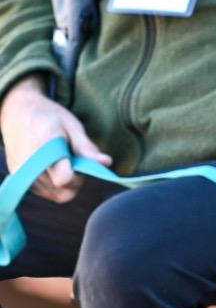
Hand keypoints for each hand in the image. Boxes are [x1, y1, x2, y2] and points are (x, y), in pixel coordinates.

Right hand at [0, 74, 110, 202]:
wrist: (17, 112)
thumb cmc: (49, 117)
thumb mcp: (72, 126)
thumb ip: (87, 148)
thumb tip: (106, 163)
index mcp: (43, 148)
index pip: (65, 179)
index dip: (79, 174)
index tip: (80, 162)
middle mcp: (29, 165)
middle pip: (64, 191)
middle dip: (76, 180)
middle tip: (73, 160)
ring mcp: (22, 174)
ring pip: (57, 195)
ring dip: (66, 184)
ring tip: (62, 161)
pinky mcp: (20, 179)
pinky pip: (47, 193)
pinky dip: (56, 185)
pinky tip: (54, 167)